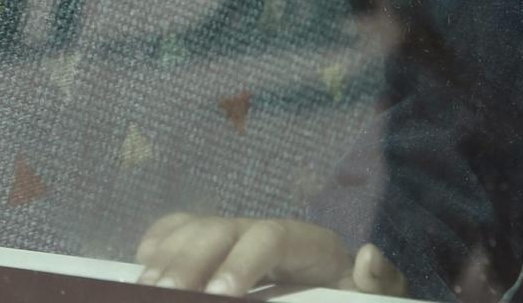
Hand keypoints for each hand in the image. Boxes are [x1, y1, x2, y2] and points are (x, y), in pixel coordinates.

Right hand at [134, 214, 407, 295]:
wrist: (338, 292)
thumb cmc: (353, 296)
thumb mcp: (376, 295)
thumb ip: (380, 281)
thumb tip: (366, 257)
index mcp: (308, 243)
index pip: (269, 236)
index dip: (241, 261)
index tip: (219, 294)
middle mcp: (267, 231)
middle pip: (221, 229)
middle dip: (190, 261)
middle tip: (165, 293)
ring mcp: (240, 236)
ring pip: (197, 227)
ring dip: (167, 255)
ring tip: (146, 286)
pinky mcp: (218, 249)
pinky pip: (181, 230)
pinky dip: (160, 241)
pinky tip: (143, 262)